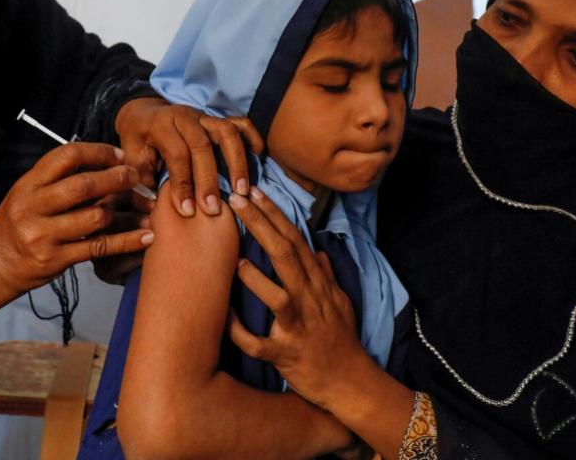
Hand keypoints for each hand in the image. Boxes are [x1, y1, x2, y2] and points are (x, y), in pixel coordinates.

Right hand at [0, 143, 153, 321]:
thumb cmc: (14, 227)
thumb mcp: (25, 195)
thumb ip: (55, 181)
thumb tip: (100, 162)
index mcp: (28, 184)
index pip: (67, 156)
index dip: (98, 152)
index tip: (119, 156)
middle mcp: (33, 206)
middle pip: (84, 185)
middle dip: (117, 178)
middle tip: (136, 177)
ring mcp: (43, 235)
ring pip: (95, 216)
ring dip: (127, 212)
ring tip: (147, 208)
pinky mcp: (55, 260)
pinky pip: (99, 247)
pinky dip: (128, 241)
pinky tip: (147, 237)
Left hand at [114, 97, 263, 217]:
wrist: (143, 115)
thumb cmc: (138, 142)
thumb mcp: (131, 160)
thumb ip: (140, 183)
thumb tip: (153, 210)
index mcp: (160, 125)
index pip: (176, 154)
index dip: (182, 183)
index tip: (187, 211)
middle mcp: (185, 117)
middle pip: (202, 146)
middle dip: (209, 180)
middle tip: (213, 210)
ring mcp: (204, 116)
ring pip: (227, 132)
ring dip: (237, 163)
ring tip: (241, 192)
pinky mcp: (218, 119)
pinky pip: (242, 124)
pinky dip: (253, 140)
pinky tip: (257, 162)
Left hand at [224, 188, 367, 409]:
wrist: (351, 384)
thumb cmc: (342, 341)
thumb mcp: (342, 303)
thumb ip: (327, 276)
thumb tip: (319, 252)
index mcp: (318, 285)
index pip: (295, 241)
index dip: (275, 215)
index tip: (256, 192)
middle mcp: (310, 300)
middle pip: (285, 256)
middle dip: (261, 226)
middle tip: (238, 202)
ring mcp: (299, 328)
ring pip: (278, 298)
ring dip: (255, 279)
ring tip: (234, 260)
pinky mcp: (286, 355)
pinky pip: (260, 344)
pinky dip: (241, 332)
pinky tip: (223, 317)